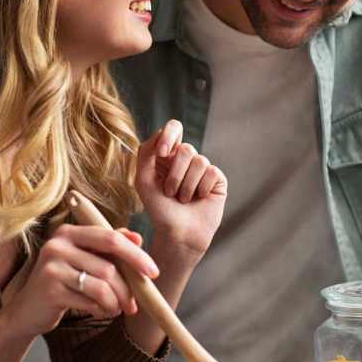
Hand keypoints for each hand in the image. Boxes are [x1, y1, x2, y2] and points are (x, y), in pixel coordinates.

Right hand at [3, 224, 157, 338]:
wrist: (28, 310)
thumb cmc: (62, 282)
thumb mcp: (84, 260)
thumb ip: (108, 248)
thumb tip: (137, 238)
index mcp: (68, 232)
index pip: (110, 238)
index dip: (135, 255)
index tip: (153, 273)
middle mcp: (57, 244)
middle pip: (109, 266)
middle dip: (128, 288)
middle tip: (134, 305)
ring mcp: (52, 266)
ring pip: (102, 286)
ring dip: (115, 303)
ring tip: (114, 310)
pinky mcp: (50, 289)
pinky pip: (90, 301)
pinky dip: (101, 310)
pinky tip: (99, 312)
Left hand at [135, 119, 226, 256]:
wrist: (178, 234)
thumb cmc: (159, 209)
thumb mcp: (144, 180)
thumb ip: (146, 153)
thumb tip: (161, 132)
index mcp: (167, 155)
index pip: (174, 128)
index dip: (169, 136)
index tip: (162, 153)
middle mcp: (186, 159)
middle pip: (186, 148)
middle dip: (175, 174)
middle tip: (170, 193)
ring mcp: (203, 168)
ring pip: (199, 161)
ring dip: (186, 185)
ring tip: (183, 199)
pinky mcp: (217, 179)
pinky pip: (211, 172)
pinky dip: (201, 189)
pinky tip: (199, 199)